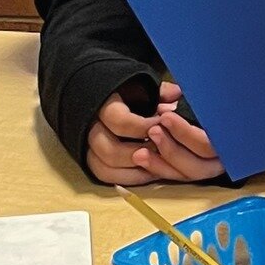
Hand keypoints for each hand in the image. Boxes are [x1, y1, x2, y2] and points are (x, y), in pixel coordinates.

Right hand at [85, 82, 223, 184]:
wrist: (103, 98)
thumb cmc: (128, 92)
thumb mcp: (142, 86)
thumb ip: (159, 91)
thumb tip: (177, 93)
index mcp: (102, 105)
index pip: (119, 121)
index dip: (143, 127)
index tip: (164, 125)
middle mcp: (89, 127)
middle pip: (111, 151)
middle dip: (141, 153)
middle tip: (162, 149)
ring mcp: (87, 146)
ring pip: (106, 167)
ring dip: (136, 169)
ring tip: (159, 164)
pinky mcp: (90, 159)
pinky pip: (105, 175)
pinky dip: (128, 177)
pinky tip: (149, 173)